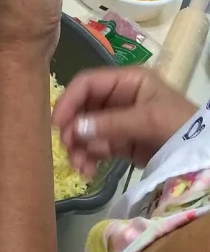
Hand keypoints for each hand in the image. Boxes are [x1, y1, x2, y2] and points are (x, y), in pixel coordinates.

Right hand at [52, 66, 196, 176]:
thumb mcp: (148, 119)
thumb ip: (110, 123)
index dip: (69, 100)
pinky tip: (87, 171)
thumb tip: (73, 130)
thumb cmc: (180, 125)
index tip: (57, 124)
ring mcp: (120, 121)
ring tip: (79, 166)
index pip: (88, 84)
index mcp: (127, 80)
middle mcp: (120, 97)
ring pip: (87, 130)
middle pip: (84, 108)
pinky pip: (97, 147)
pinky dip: (89, 158)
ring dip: (79, 147)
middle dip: (73, 129)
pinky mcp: (123, 143)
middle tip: (68, 149)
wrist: (203, 153)